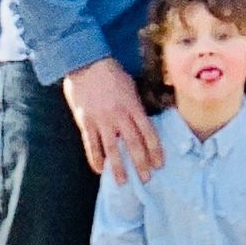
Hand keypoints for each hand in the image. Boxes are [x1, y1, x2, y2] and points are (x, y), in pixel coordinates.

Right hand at [62, 57, 164, 181]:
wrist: (85, 62)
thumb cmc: (110, 72)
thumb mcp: (130, 86)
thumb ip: (135, 106)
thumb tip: (142, 123)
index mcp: (133, 106)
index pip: (148, 132)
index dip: (155, 150)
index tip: (160, 163)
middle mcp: (119, 115)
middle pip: (133, 144)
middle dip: (141, 163)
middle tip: (146, 178)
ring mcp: (101, 120)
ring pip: (111, 149)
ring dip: (118, 167)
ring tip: (123, 182)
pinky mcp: (85, 122)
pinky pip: (91, 145)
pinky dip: (96, 159)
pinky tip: (100, 170)